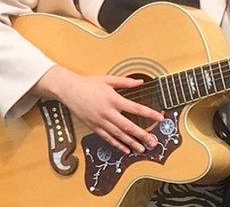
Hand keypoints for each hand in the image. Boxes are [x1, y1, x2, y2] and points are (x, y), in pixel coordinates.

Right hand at [32, 66, 162, 154]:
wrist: (69, 90)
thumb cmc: (89, 84)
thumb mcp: (108, 79)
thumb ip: (126, 82)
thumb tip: (141, 82)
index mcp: (113, 99)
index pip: (135, 108)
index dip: (149, 114)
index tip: (160, 118)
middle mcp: (108, 113)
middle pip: (128, 127)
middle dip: (142, 135)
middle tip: (153, 142)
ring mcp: (101, 121)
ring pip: (119, 135)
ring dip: (132, 143)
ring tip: (143, 149)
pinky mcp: (94, 127)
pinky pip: (108, 138)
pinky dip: (118, 145)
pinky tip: (126, 150)